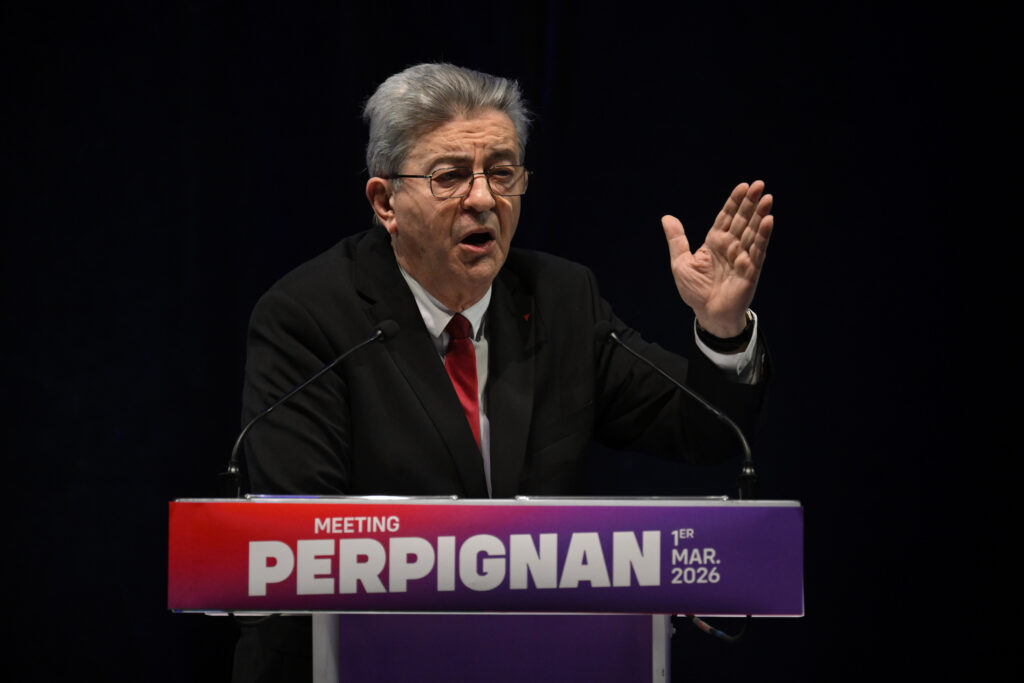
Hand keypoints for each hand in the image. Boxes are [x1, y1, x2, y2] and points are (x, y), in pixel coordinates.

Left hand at [662, 180, 773, 337]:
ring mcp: (742, 257)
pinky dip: (763, 236)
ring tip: (767, 198)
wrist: (708, 314)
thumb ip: (677, 240)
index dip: (734, 202)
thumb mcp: (681, 262)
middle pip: (742, 220)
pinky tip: (768, 221)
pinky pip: (758, 250)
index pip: (726, 217)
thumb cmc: (695, 290)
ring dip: (760, 215)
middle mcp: (731, 246)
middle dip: (750, 203)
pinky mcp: (751, 269)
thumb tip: (666, 217)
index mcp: (714, 242)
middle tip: (760, 185)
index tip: (742, 186)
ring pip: (752, 231)